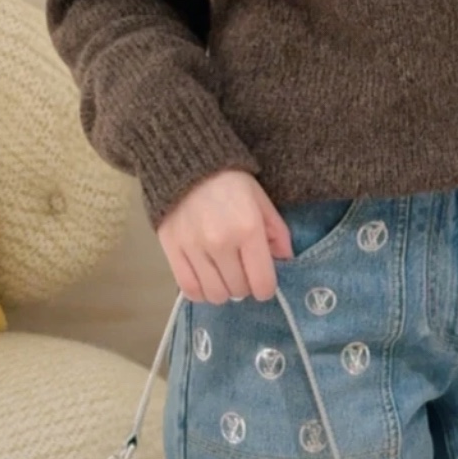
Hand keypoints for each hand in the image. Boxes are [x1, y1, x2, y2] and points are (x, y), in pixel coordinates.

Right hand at [154, 167, 292, 303]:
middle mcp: (221, 243)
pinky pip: (189, 290)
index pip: (262, 283)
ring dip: (223, 289)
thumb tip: (286, 261)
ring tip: (223, 274)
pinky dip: (201, 292)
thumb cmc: (231, 182)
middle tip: (242, 270)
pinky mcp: (172, 251)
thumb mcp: (262, 201)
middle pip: (239, 290)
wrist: (188, 163)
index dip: (266, 287)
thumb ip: (278, 233)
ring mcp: (194, 249)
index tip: (263, 279)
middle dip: (245, 285)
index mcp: (248, 229)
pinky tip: (206, 279)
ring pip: (215, 295)